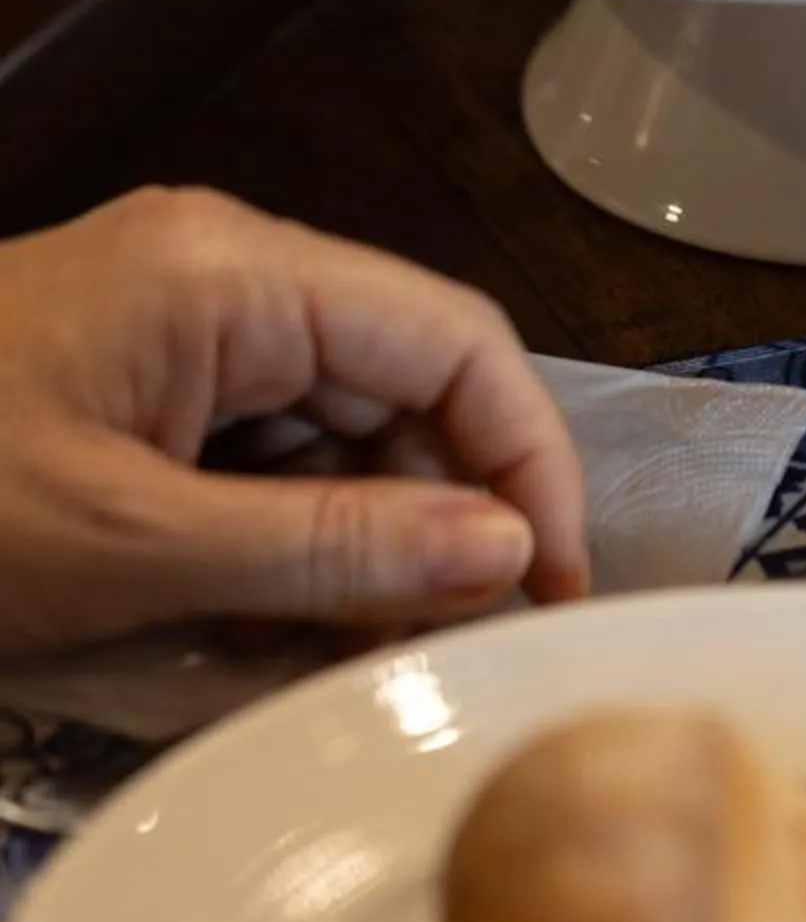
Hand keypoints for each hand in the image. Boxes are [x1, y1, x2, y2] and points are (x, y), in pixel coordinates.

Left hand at [0, 188, 588, 650]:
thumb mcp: (135, 547)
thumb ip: (333, 547)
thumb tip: (507, 554)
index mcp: (233, 271)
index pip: (455, 339)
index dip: (530, 461)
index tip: (553, 586)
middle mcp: (224, 271)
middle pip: (411, 381)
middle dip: (454, 511)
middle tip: (465, 644)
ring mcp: (180, 321)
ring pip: (348, 423)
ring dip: (379, 536)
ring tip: (380, 650)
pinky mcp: (145, 379)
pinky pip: (272, 448)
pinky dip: (301, 536)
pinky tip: (298, 622)